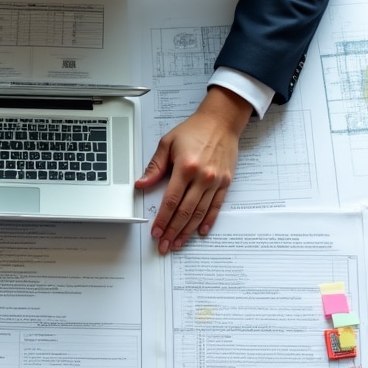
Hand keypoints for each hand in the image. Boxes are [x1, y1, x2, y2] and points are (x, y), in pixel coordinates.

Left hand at [136, 86, 250, 254]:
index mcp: (185, 168)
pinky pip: (216, 207)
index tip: (156, 232)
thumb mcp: (168, 143)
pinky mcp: (226, 183)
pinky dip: (208, 221)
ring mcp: (215, 181)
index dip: (162, 219)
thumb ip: (155, 166)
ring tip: (178, 243)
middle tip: (164, 245)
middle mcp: (202, 177)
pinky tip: (200, 232)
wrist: (221, 121)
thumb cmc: (194, 130)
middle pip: (185, 212)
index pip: (171, 201)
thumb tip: (141, 184)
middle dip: (173, 231)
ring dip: (187, 231)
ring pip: (200, 213)